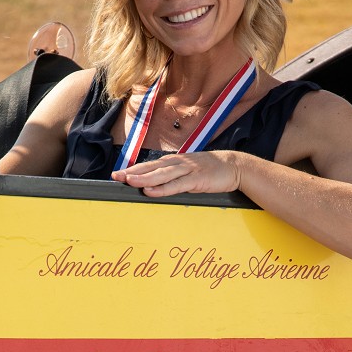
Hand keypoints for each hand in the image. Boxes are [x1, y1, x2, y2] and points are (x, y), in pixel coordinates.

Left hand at [112, 149, 243, 196]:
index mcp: (175, 161)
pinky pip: (176, 185)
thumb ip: (173, 176)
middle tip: (117, 177)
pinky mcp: (196, 179)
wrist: (233, 166)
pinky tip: (151, 191)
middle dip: (133, 172)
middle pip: (151, 168)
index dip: (133, 169)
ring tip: (129, 182)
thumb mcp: (188, 171)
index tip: (118, 174)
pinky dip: (162, 188)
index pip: (150, 165)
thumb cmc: (210, 170)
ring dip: (144, 178)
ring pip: (162, 175)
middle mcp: (178, 163)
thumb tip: (156, 184)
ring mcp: (187, 170)